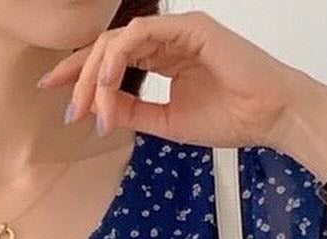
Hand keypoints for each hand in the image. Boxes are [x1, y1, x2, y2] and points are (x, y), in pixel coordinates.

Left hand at [36, 9, 326, 156]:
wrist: (270, 117)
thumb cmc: (232, 117)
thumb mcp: (166, 121)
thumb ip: (133, 111)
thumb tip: (97, 110)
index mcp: (165, 57)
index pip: (114, 59)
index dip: (80, 74)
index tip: (56, 95)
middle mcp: (169, 39)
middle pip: (109, 47)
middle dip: (79, 77)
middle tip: (67, 109)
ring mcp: (179, 29)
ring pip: (119, 40)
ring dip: (95, 73)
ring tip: (86, 106)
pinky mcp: (190, 27)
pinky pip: (140, 34)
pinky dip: (117, 60)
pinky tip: (106, 85)